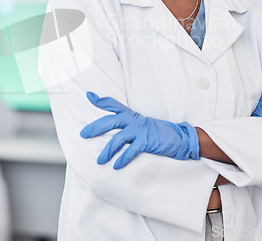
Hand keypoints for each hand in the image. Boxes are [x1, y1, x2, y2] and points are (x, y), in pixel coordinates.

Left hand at [80, 92, 198, 168]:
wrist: (178, 137)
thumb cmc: (156, 133)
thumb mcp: (141, 124)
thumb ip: (127, 125)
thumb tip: (109, 131)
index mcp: (131, 115)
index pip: (113, 104)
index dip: (100, 100)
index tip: (89, 95)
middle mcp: (134, 120)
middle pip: (110, 121)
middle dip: (95, 128)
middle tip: (83, 134)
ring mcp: (140, 130)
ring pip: (118, 139)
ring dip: (107, 150)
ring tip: (99, 160)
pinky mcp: (146, 141)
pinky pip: (131, 151)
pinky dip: (122, 159)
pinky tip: (116, 166)